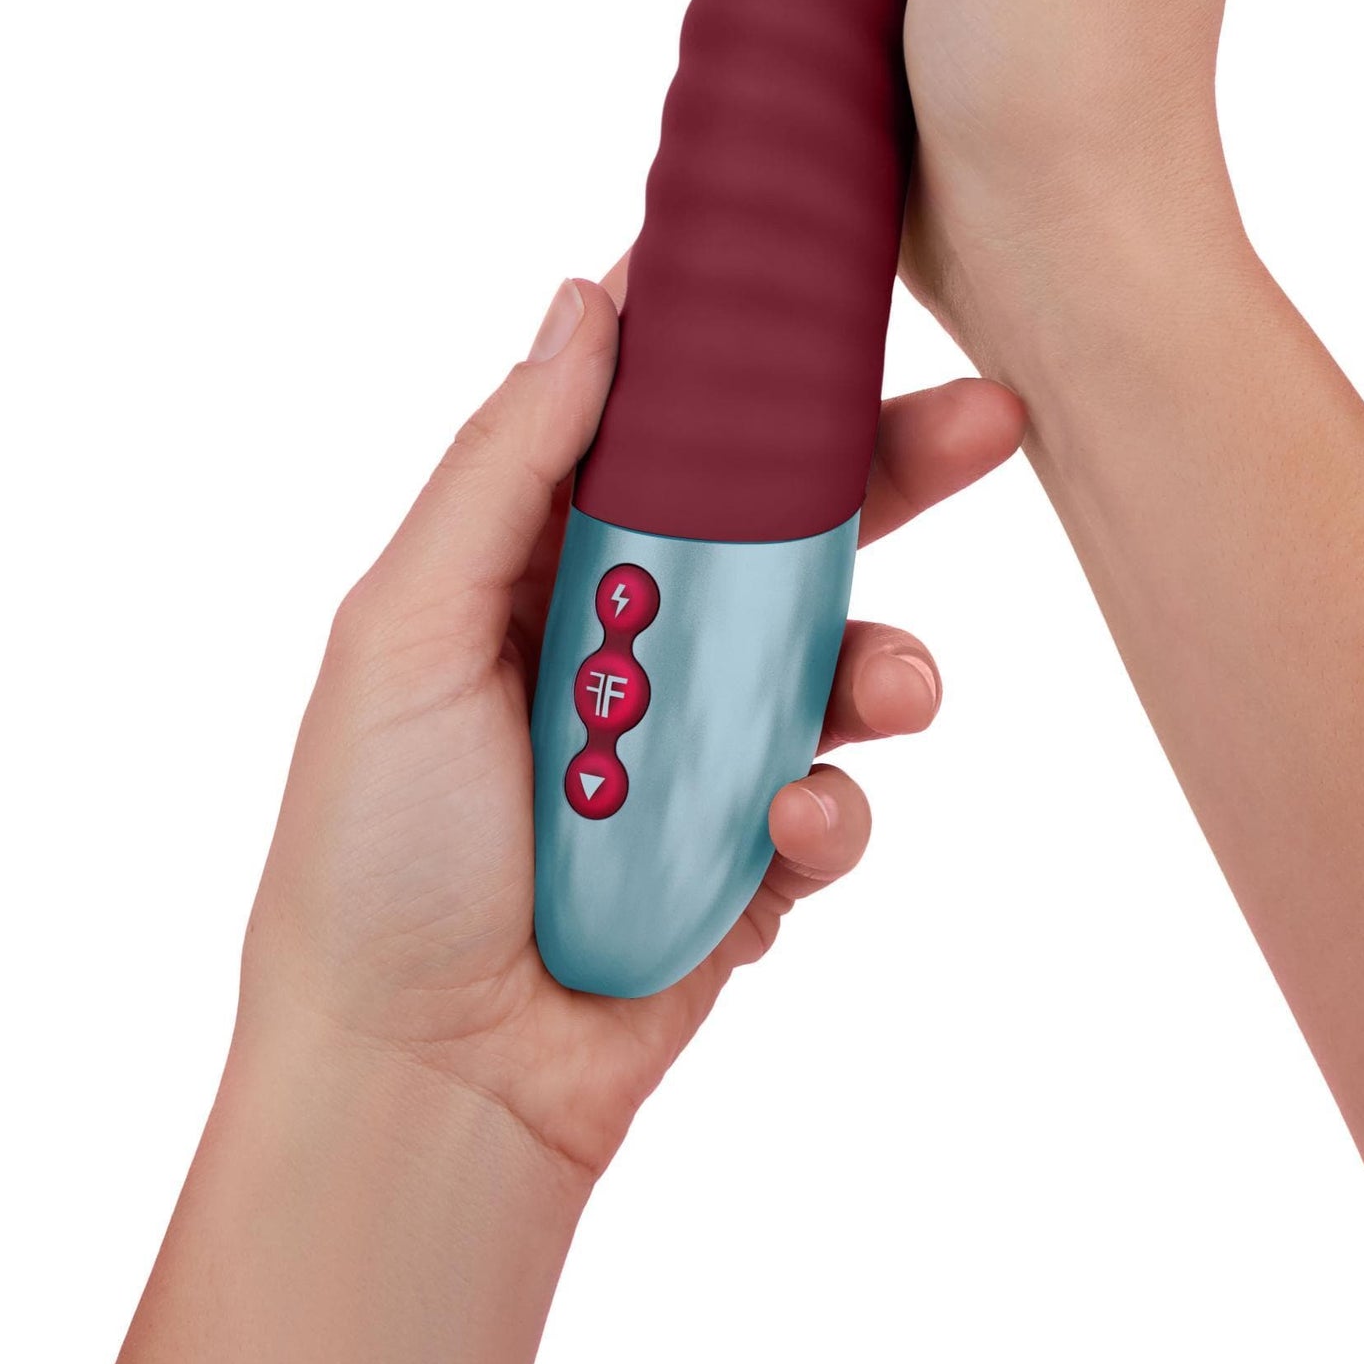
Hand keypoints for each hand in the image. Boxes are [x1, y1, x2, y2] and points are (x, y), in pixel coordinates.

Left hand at [242, 267, 1022, 1190]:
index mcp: (537, 565)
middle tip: (988, 419)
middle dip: (887, 469)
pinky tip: (784, 831)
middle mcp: (631, 639)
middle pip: (781, 523)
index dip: (737, 351)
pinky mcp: (750, 852)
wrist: (422, 1086)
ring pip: (837, 659)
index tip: (823, 277)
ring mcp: (698, 748)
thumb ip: (505, 464)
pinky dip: (826, 809)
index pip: (656, 425)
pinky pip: (834, 798)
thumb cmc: (375, 852)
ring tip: (900, 689)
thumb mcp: (407, 630)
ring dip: (885, 662)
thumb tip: (585, 300)